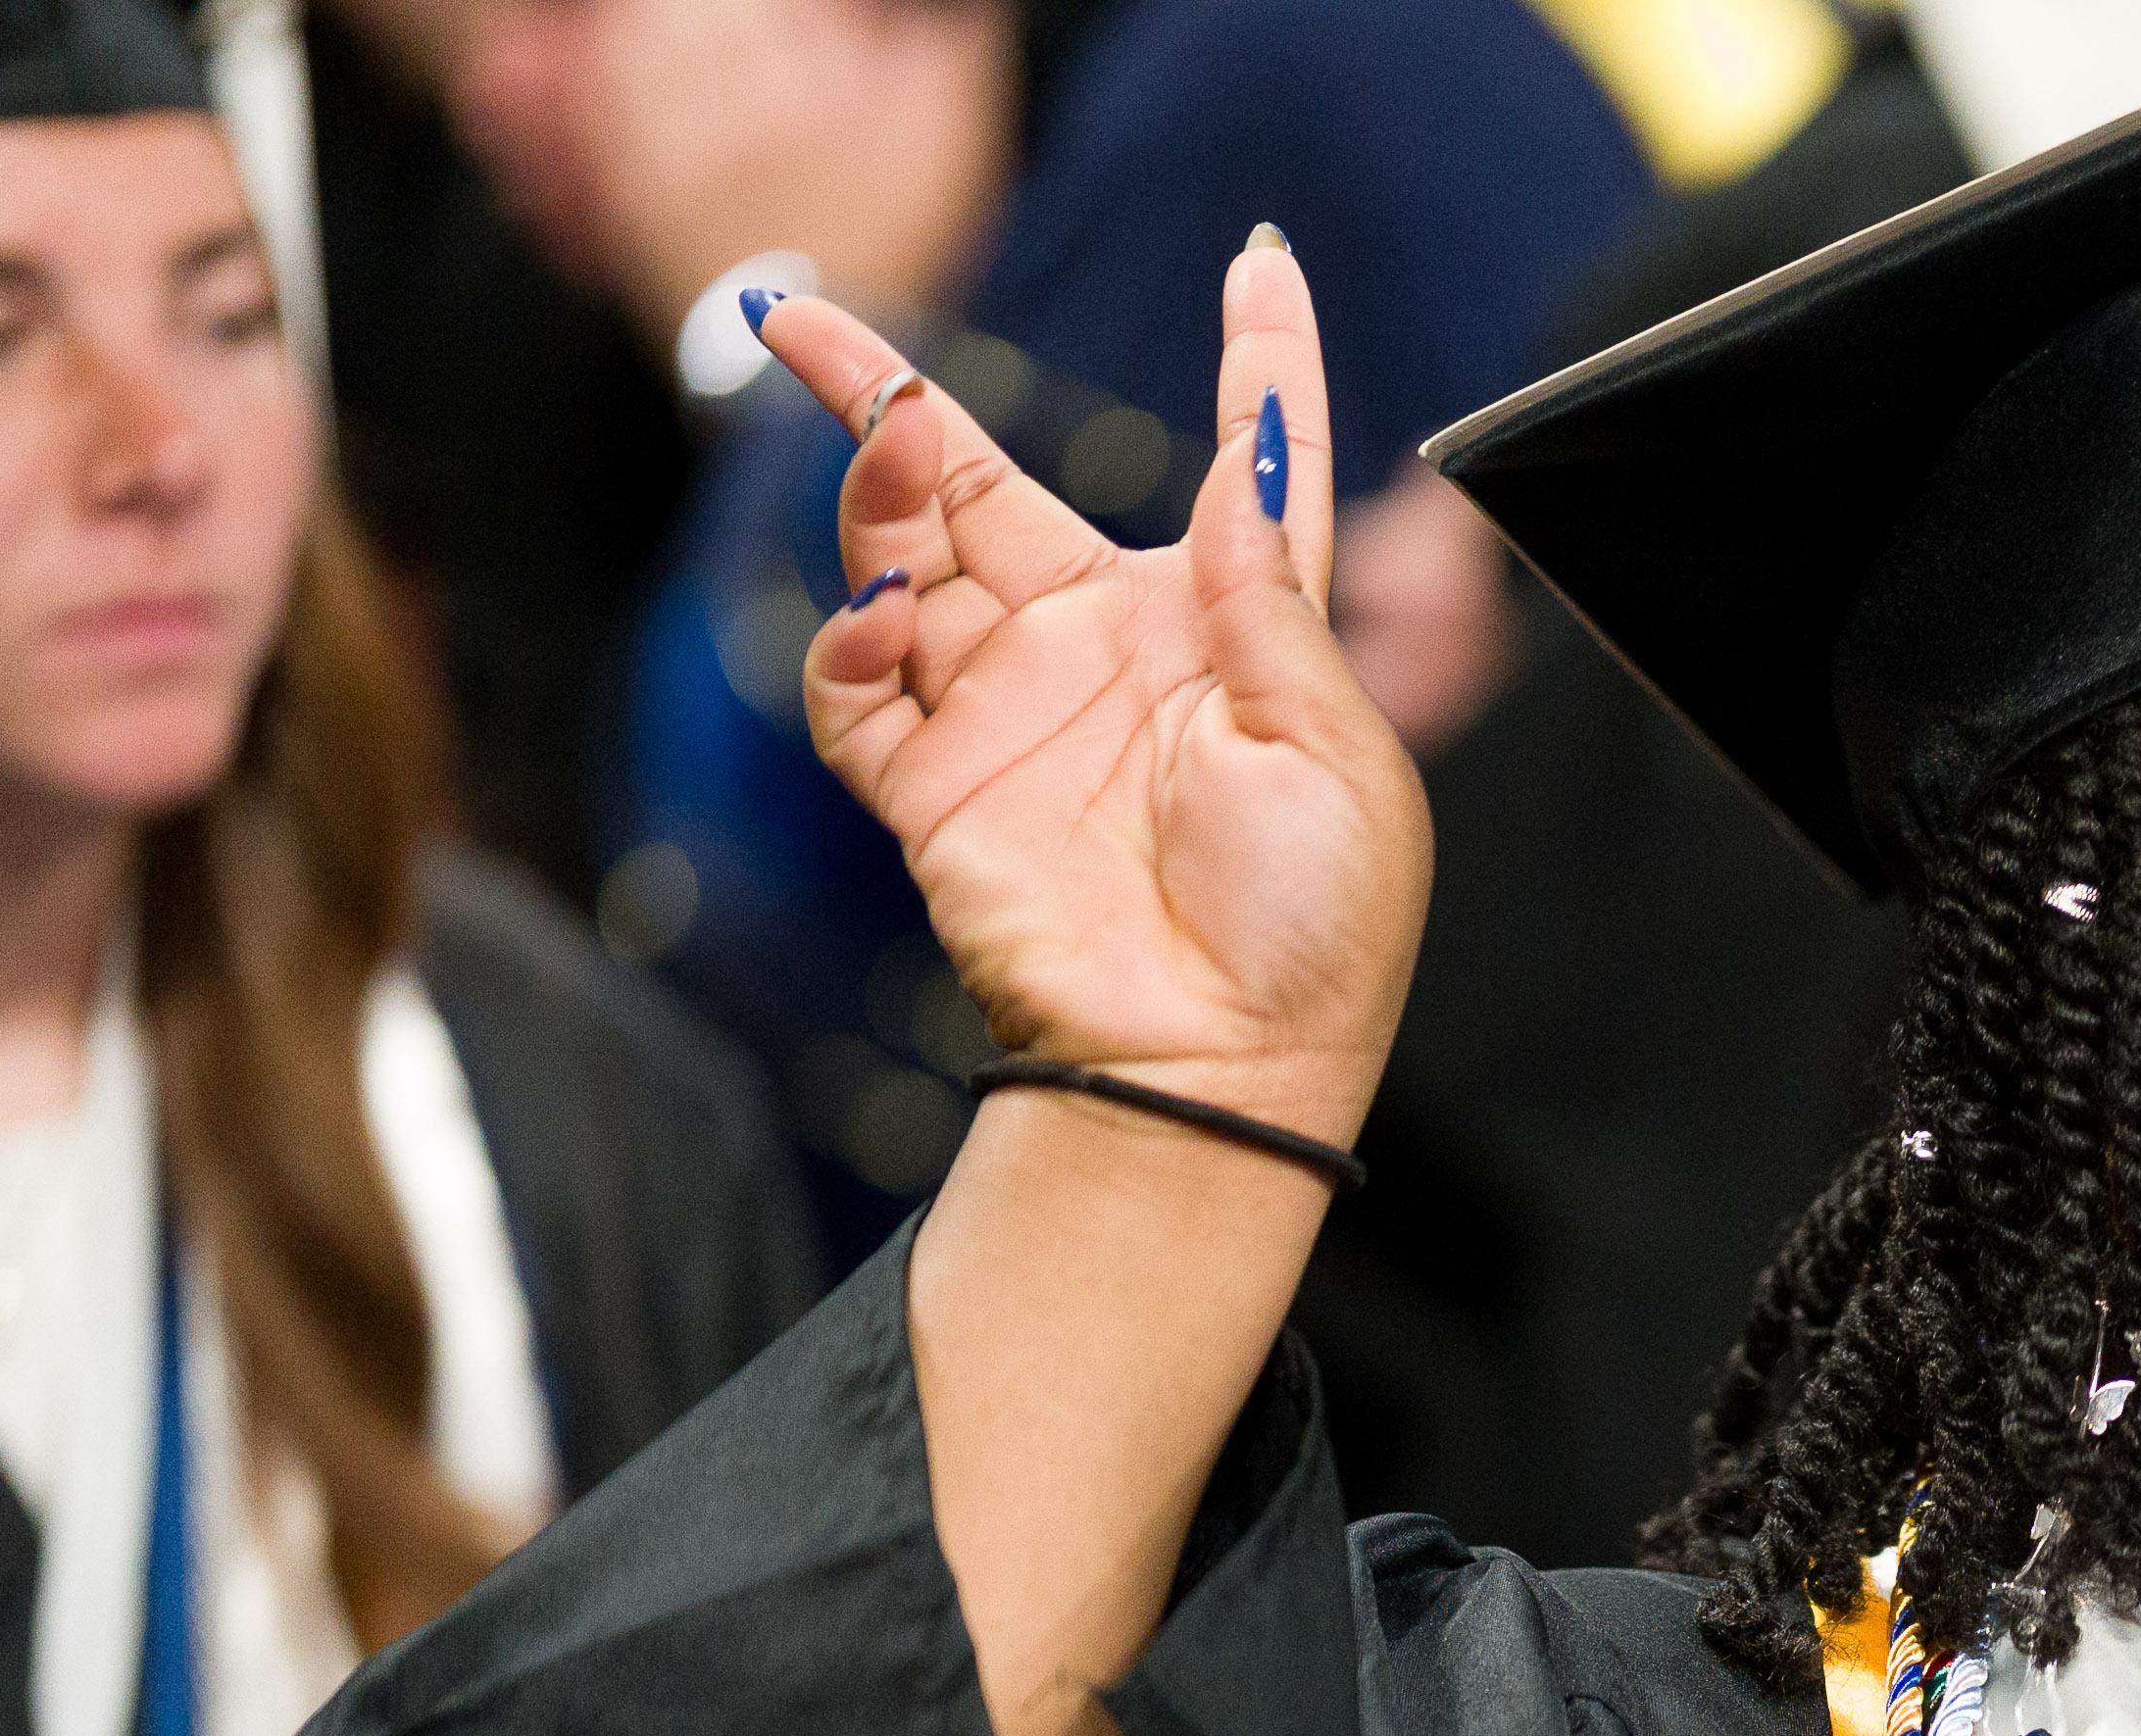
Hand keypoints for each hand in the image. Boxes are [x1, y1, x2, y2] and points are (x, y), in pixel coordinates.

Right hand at [758, 239, 1425, 1161]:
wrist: (1217, 1070)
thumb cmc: (1308, 933)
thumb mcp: (1335, 756)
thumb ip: (1270, 604)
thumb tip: (1242, 465)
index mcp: (1224, 635)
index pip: (1242, 469)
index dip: (1257, 362)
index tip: (1261, 260)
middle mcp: (1104, 653)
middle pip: (976, 485)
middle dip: (886, 398)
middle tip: (805, 320)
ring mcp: (1010, 713)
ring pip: (899, 560)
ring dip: (873, 500)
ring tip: (880, 459)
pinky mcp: (936, 788)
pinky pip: (856, 686)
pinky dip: (848, 642)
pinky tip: (884, 625)